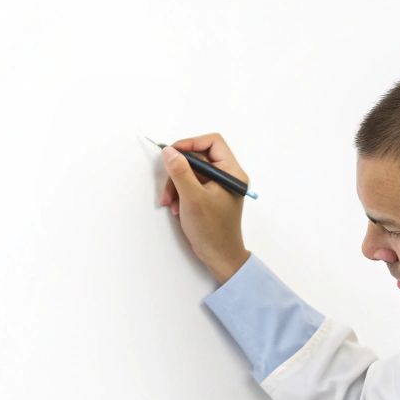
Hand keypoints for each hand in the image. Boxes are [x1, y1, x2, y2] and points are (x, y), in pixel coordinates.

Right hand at [157, 133, 251, 283]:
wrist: (219, 257)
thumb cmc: (212, 230)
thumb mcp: (192, 198)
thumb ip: (180, 172)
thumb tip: (169, 151)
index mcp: (232, 172)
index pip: (213, 142)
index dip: (191, 143)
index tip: (172, 153)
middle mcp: (227, 176)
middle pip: (199, 158)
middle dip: (179, 171)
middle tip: (167, 187)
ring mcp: (219, 186)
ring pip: (192, 172)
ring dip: (176, 185)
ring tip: (170, 202)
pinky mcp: (210, 196)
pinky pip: (192, 184)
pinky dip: (180, 193)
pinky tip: (176, 207)